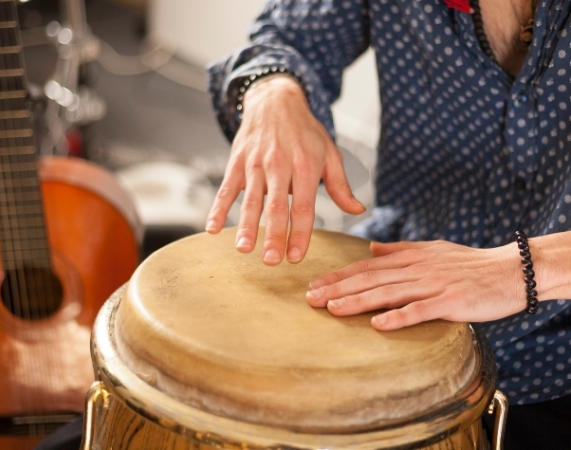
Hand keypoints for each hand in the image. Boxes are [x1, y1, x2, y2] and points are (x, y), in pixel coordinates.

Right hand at [205, 76, 364, 264]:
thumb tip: (358, 210)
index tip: (296, 257)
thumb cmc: (305, 132)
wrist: (275, 100)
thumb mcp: (330, 153)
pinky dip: (217, 209)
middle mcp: (280, 165)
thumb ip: (340, 186)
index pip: (304, 206)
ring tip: (244, 249)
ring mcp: (255, 163)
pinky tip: (212, 229)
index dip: (300, 233)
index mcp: (306, 166)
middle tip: (271, 261)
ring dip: (245, 226)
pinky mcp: (237, 161)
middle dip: (274, 235)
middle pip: (276, 206)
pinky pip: (226, 188)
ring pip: (250, 199)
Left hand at [305, 240, 526, 329]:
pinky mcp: (452, 302)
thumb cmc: (472, 264)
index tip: (314, 284)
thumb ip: (401, 249)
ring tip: (332, 309)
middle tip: (310, 299)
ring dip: (358, 301)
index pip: (368, 266)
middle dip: (338, 288)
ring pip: (389, 293)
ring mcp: (435, 285)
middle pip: (371, 279)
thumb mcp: (434, 250)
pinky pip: (421, 310)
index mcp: (413, 257)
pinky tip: (378, 325)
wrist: (513, 270)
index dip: (339, 275)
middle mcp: (418, 268)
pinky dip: (399, 317)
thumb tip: (372, 248)